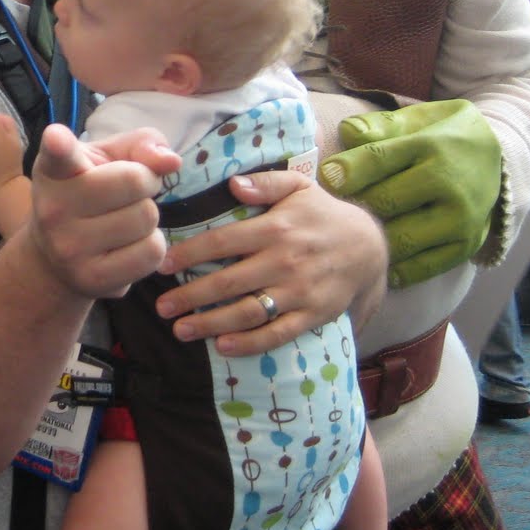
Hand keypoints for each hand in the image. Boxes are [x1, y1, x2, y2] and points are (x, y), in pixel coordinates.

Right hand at [24, 123, 178, 300]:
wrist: (54, 258)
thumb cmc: (89, 193)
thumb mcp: (106, 158)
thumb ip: (140, 145)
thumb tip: (171, 161)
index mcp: (54, 170)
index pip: (57, 154)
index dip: (58, 144)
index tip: (56, 138)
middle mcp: (53, 208)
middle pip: (135, 182)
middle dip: (145, 183)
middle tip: (125, 195)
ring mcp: (69, 248)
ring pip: (147, 218)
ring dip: (147, 217)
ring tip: (123, 220)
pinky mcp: (92, 279)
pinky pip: (152, 254)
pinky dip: (151, 246)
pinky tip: (128, 245)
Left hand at [153, 170, 386, 355]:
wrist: (368, 247)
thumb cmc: (322, 215)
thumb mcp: (298, 187)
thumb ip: (265, 183)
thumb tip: (232, 183)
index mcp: (275, 229)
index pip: (223, 242)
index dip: (190, 254)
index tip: (163, 264)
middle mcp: (284, 261)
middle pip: (229, 282)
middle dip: (191, 296)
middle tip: (161, 308)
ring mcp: (299, 292)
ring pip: (249, 312)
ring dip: (212, 324)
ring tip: (181, 330)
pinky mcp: (312, 315)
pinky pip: (278, 333)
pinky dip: (250, 343)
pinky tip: (223, 346)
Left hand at [319, 99, 500, 288]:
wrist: (502, 160)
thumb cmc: (443, 137)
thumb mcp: (418, 119)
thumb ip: (382, 126)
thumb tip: (347, 133)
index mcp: (432, 146)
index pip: (380, 159)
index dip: (347, 170)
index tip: (325, 177)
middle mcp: (449, 184)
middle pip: (385, 201)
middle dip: (352, 207)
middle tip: (328, 213)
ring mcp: (460, 219)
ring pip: (400, 238)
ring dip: (371, 240)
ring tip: (348, 238)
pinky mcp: (466, 246)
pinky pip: (422, 267)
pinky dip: (395, 268)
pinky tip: (377, 261)